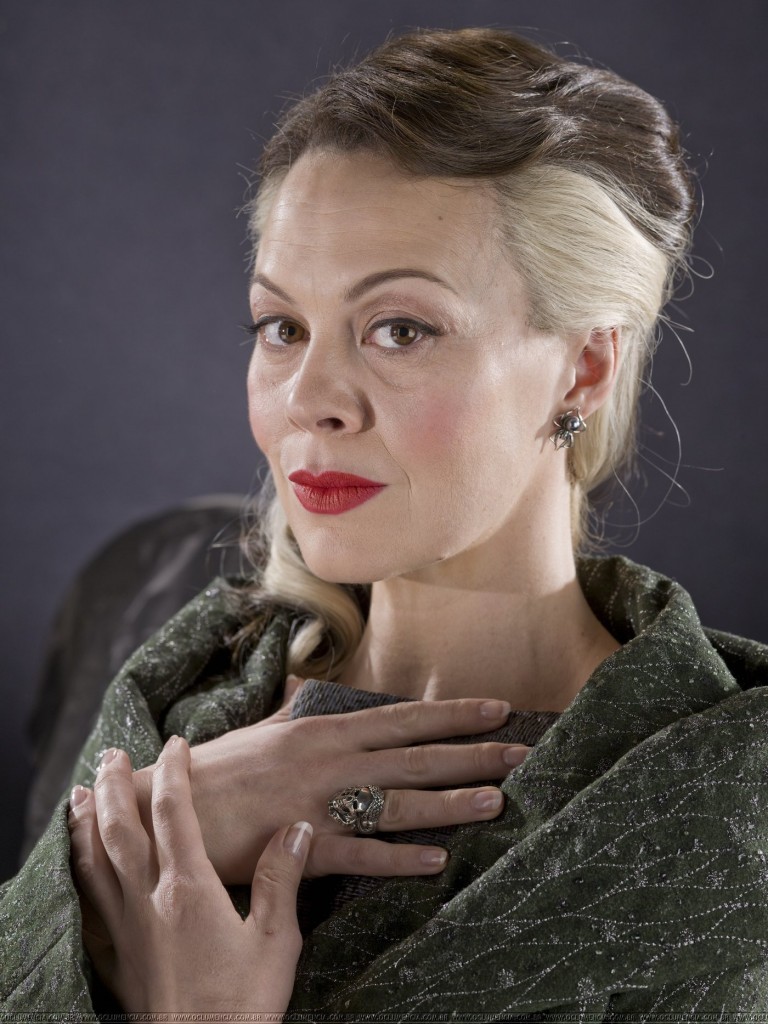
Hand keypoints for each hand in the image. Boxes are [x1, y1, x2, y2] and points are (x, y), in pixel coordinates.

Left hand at [69, 737, 307, 1017]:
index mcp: (189, 888)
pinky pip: (87, 905)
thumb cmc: (244, 1004)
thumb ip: (280, 878)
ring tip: (80, 794)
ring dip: (85, 822)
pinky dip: (78, 876)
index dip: (175, 772)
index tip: (177, 744)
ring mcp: (126, 929)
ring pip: (93, 862)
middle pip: (121, 828)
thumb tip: (296, 828)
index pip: (176, 813)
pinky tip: (77, 869)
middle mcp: (148, 900)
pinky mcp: (116, 957)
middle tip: (113, 755)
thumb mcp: (277, 940)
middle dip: (116, 786)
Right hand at [134, 680, 528, 883]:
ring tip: (499, 802)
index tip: (497, 707)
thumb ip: (297, 716)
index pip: (401, 718)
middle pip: (413, 756)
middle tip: (524, 751)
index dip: (453, 713)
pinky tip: (436, 861)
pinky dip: (398, 859)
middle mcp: (327, 760)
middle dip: (472, 752)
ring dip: (451, 802)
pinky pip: (357, 855)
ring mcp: (315, 803)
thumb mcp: (264, 731)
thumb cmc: (216, 770)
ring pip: (396, 802)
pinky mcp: (297, 847)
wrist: (163, 807)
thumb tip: (313, 694)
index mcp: (322, 729)